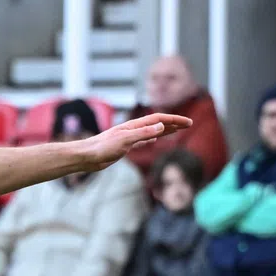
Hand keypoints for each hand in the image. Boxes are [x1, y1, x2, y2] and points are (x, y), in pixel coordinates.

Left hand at [70, 114, 192, 171]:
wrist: (87, 156)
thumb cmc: (103, 147)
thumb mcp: (125, 140)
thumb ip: (143, 133)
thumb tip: (162, 127)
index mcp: (135, 126)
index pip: (160, 119)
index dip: (175, 120)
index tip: (188, 123)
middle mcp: (134, 129)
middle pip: (158, 123)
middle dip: (174, 123)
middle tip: (189, 125)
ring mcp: (130, 137)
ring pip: (152, 131)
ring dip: (165, 130)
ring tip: (177, 130)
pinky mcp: (125, 146)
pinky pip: (143, 140)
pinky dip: (152, 138)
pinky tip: (156, 139)